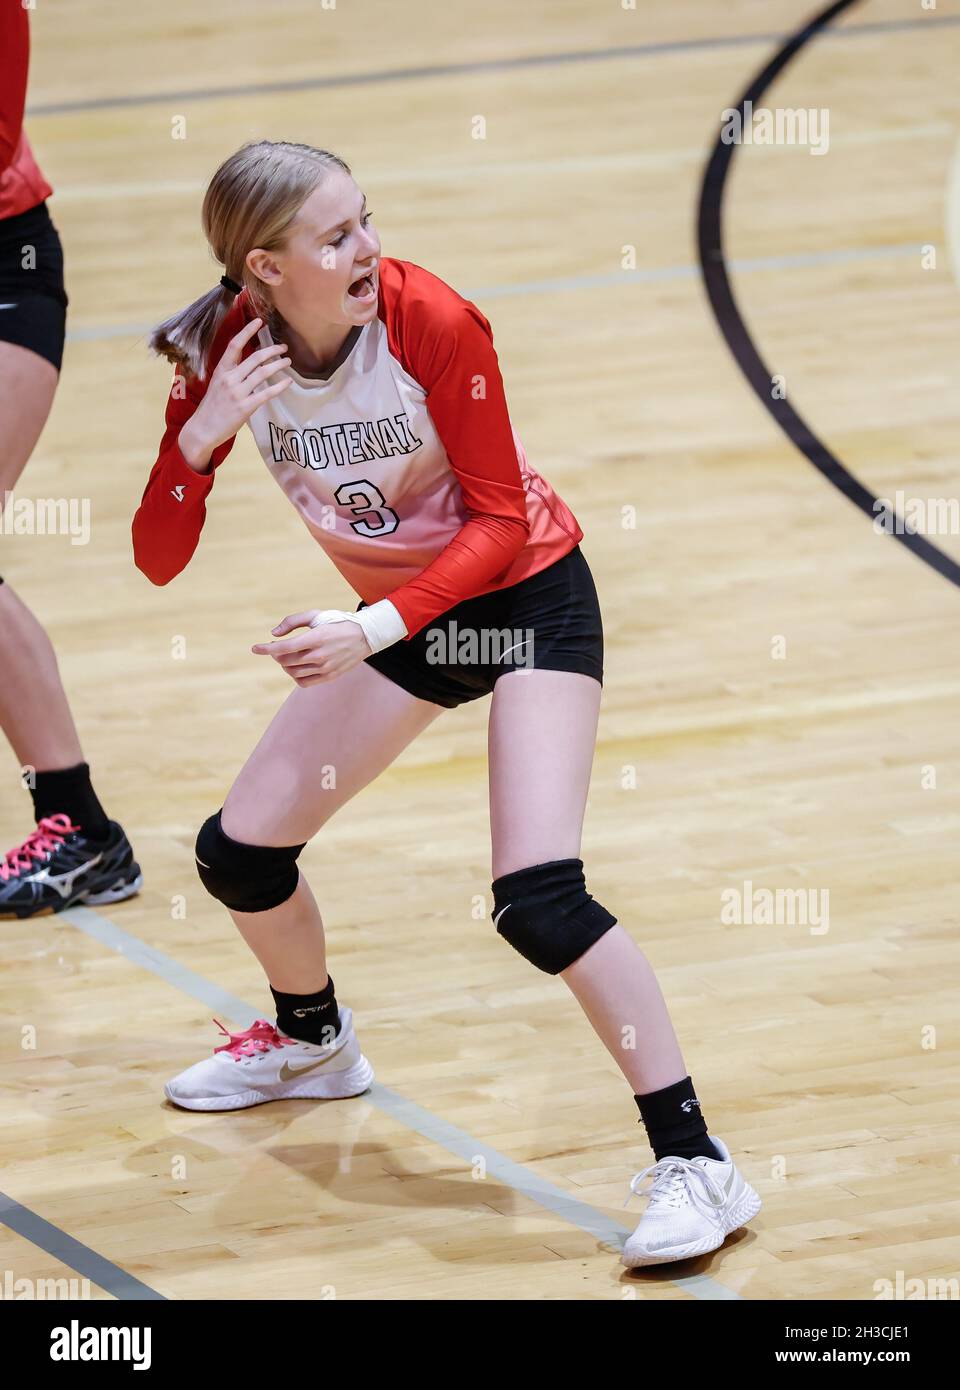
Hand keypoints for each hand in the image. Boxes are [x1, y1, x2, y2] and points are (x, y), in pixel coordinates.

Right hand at [181, 316, 291, 464]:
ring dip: (278, 365)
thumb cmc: (212, 407)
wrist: (203, 429)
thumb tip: (250, 363)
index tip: (259, 322)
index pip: (234, 345)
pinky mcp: (246, 407)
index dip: (247, 331)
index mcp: (221, 370)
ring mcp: (238, 393)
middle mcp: (230, 378)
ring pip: (263, 372)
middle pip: (255, 358)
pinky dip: (280, 386)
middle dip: (272, 350)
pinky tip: (288, 381)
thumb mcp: (218, 384)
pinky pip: (267, 393)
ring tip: (288, 362)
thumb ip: (232, 373)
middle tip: (284, 348)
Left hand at [252, 609, 372, 685]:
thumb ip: (292, 622)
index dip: (266, 649)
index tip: (255, 648)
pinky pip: (304, 682)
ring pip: (293, 672)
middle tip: (277, 649)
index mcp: (316, 637)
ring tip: (288, 657)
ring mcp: (325, 668)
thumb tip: (274, 635)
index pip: (284, 647)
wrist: (365, 636)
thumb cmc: (337, 622)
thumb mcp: (316, 615)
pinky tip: (297, 667)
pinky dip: (295, 676)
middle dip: (276, 655)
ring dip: (285, 665)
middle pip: (286, 661)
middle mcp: (320, 655)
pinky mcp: (329, 676)